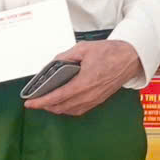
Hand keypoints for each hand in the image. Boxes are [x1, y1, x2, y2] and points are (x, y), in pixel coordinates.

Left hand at [24, 39, 143, 117]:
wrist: (130, 58)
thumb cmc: (109, 52)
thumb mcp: (83, 49)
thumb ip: (65, 57)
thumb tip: (51, 64)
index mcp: (84, 82)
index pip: (57, 97)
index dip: (41, 101)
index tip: (30, 103)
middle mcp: (89, 95)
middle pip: (61, 107)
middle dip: (45, 106)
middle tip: (35, 101)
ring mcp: (94, 99)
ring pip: (70, 110)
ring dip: (56, 109)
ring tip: (46, 103)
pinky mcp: (99, 100)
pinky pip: (79, 110)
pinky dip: (67, 109)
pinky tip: (62, 104)